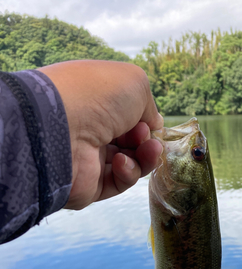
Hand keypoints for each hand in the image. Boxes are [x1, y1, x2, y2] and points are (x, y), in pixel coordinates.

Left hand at [38, 60, 163, 209]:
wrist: (60, 126)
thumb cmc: (96, 95)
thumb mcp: (134, 83)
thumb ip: (150, 105)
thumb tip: (154, 125)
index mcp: (95, 103)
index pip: (127, 117)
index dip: (144, 122)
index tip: (151, 122)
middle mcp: (90, 130)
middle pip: (131, 142)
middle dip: (146, 140)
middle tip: (147, 137)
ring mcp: (89, 158)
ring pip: (130, 163)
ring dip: (144, 157)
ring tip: (148, 149)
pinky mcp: (90, 185)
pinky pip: (118, 182)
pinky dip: (127, 172)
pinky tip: (121, 162)